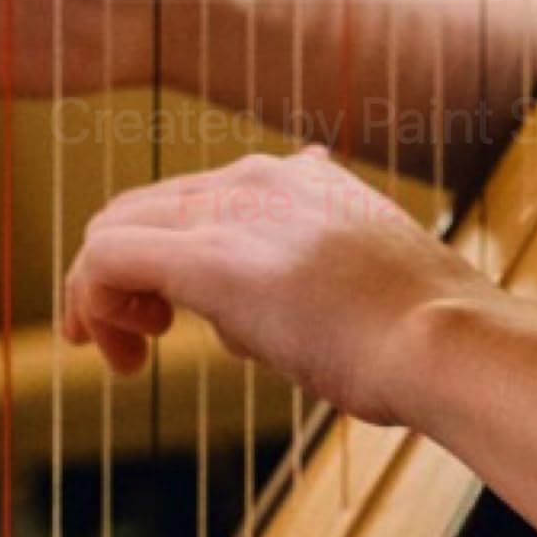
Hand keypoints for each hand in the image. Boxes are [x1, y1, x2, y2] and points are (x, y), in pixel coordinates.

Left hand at [60, 146, 484, 430]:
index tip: (159, 323)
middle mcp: (256, 179)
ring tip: (126, 359)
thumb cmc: (417, 332)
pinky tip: (119, 354)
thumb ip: (310, 270)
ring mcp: (231, 214)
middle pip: (138, 211)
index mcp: (295, 178)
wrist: (445, 340)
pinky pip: (107, 260)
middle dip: (115, 280)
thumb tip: (270, 296)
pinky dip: (91, 302)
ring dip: (99, 297)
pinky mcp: (207, 260)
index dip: (157, 264)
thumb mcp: (361, 279)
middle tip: (129, 350)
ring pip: (113, 231)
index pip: (189, 203)